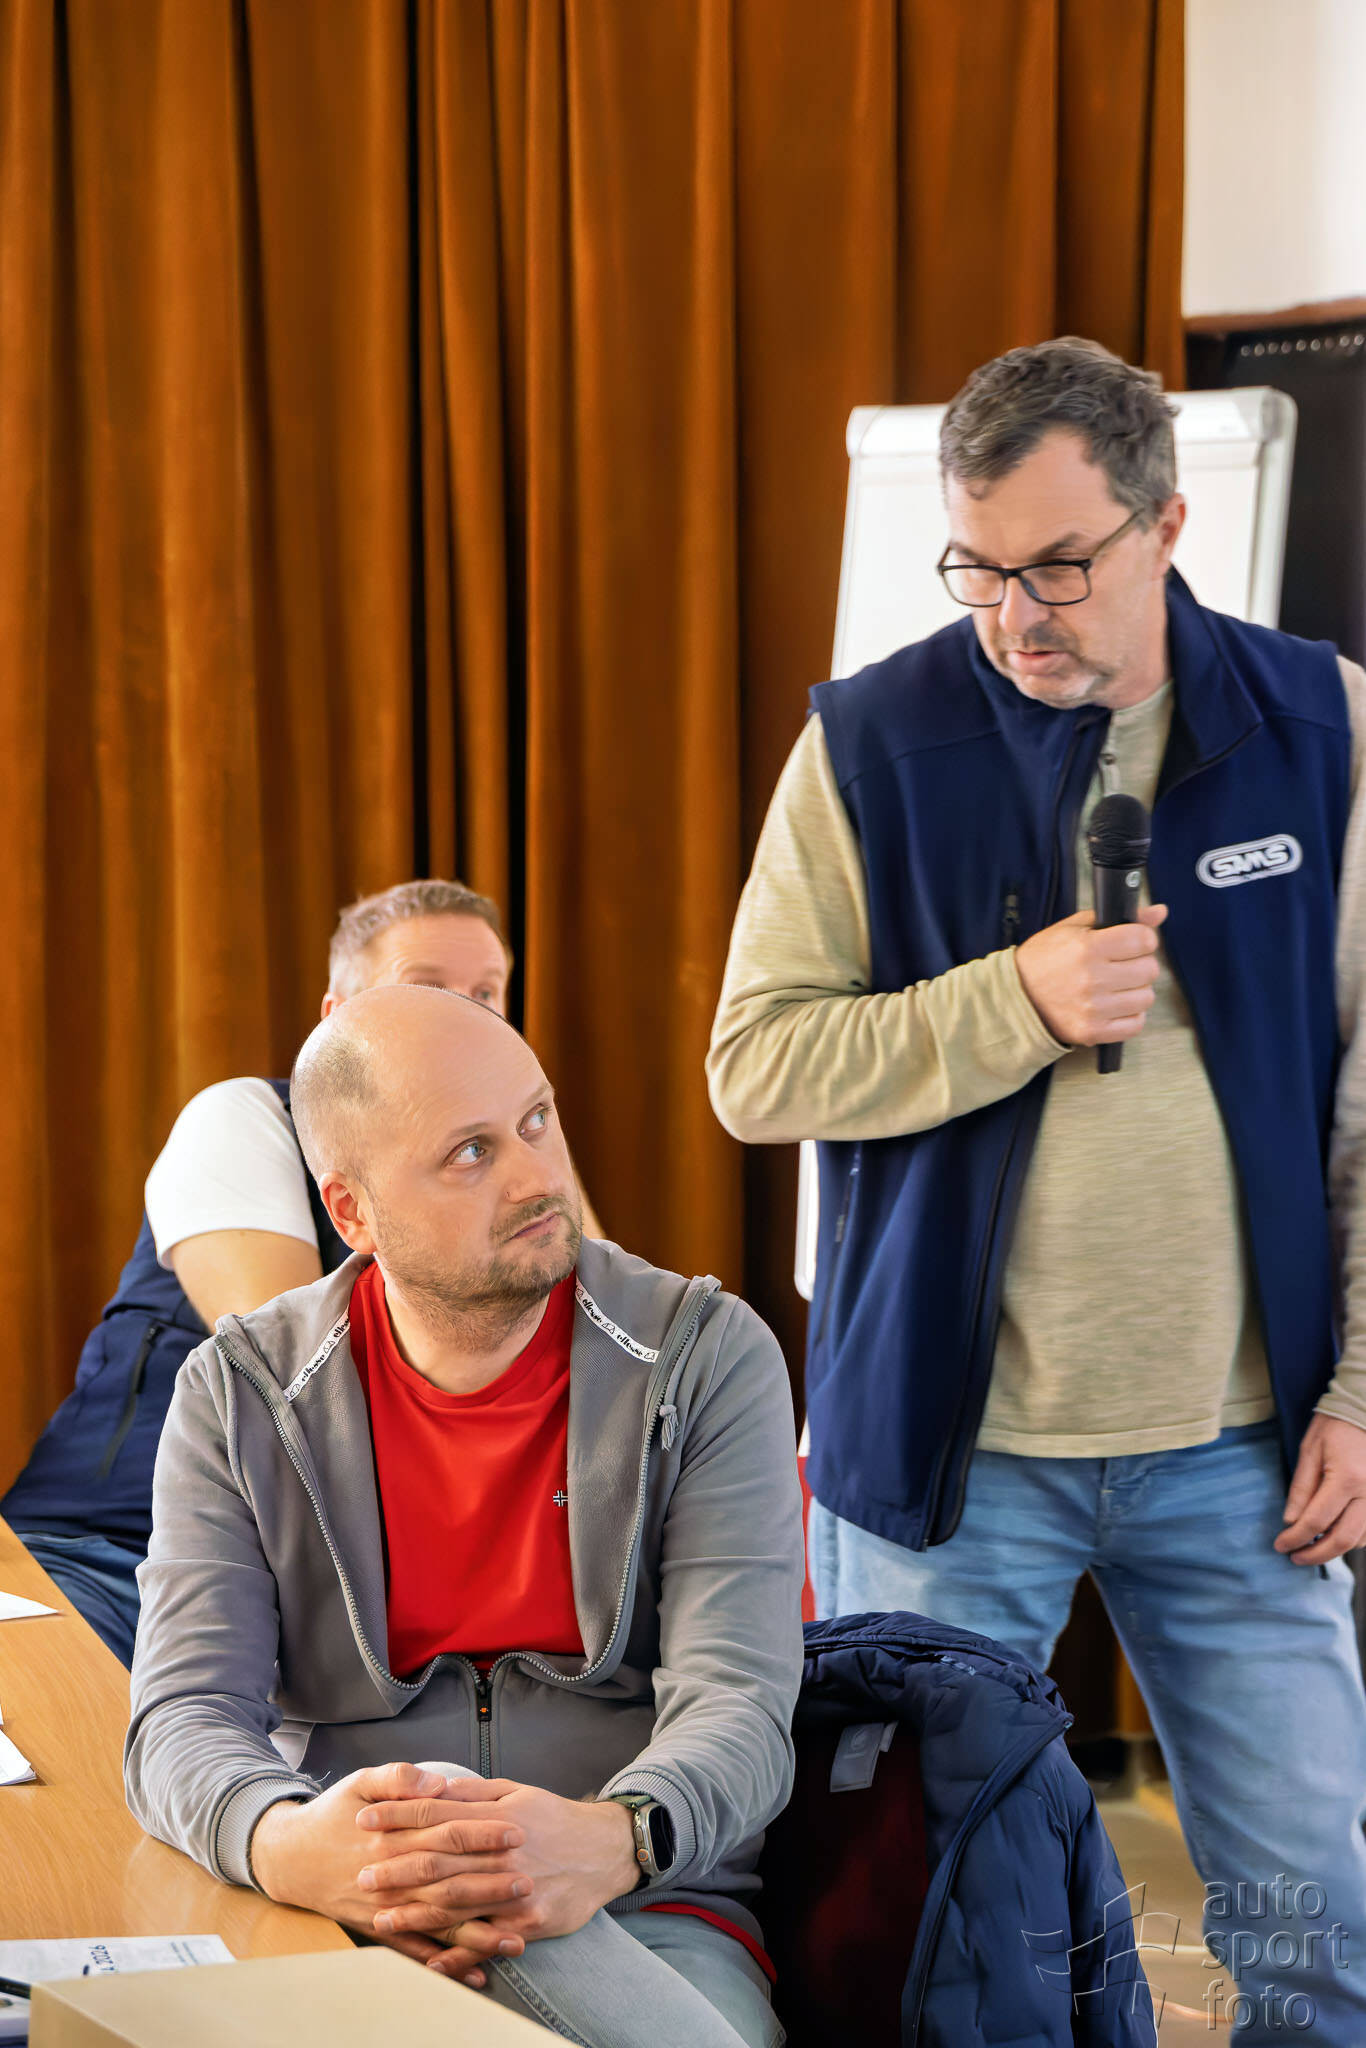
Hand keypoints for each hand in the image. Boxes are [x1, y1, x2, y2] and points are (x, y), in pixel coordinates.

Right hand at [248, 1763, 529, 1985]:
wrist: (291, 1858)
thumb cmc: (333, 1813)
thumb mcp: (361, 1781)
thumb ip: (399, 1778)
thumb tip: (436, 1783)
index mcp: (394, 1834)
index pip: (446, 1833)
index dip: (482, 1833)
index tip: (517, 1832)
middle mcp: (393, 1875)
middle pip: (449, 1881)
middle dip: (490, 1886)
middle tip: (528, 1884)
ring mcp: (387, 1907)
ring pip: (438, 1924)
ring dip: (477, 1935)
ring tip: (516, 1941)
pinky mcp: (380, 1928)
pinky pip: (416, 1951)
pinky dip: (445, 1964)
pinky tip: (475, 1972)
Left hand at [356, 1777, 639, 1980]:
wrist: (605, 1851)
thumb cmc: (555, 1818)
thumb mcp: (517, 1792)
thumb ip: (473, 1792)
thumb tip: (432, 1786)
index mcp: (497, 1817)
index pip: (436, 1813)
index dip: (397, 1815)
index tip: (365, 1819)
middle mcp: (503, 1854)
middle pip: (439, 1861)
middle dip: (396, 1868)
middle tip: (361, 1875)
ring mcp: (515, 1891)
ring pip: (456, 1903)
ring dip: (414, 1912)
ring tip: (381, 1918)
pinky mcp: (528, 1923)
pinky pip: (486, 1941)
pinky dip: (457, 1954)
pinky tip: (430, 1961)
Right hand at [1015, 905, 1167, 1047]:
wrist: (1016, 995)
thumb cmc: (1044, 958)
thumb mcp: (1074, 928)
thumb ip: (1118, 918)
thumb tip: (1159, 912)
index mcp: (1087, 947)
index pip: (1143, 939)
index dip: (1143, 938)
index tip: (1134, 942)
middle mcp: (1092, 978)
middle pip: (1149, 969)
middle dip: (1141, 964)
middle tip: (1123, 965)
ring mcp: (1093, 1009)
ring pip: (1146, 998)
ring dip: (1136, 991)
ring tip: (1117, 986)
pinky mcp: (1092, 1031)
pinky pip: (1135, 1025)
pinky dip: (1131, 1015)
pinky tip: (1116, 1005)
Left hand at [1276, 1414, 1365, 1563]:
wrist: (1364, 1412)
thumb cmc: (1334, 1427)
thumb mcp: (1309, 1451)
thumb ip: (1301, 1489)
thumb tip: (1291, 1522)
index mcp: (1347, 1479)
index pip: (1317, 1521)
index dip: (1296, 1538)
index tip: (1280, 1545)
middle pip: (1343, 1540)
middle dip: (1316, 1554)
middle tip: (1295, 1557)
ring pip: (1360, 1540)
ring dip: (1335, 1550)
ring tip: (1311, 1548)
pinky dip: (1352, 1540)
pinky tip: (1333, 1536)